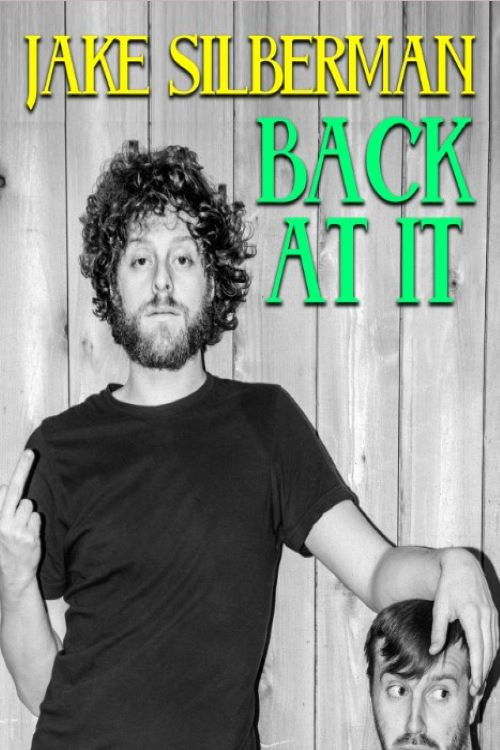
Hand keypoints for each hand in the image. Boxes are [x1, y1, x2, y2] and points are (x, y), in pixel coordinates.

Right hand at [0, 451, 40, 597]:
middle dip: (22, 469)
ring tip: (21, 529)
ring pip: (28, 505)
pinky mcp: (29, 536)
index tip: (26, 456)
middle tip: (31, 452)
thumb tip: (4, 485)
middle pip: (13, 489)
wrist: (13, 574)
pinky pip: (36, 517)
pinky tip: (28, 535)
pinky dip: (34, 523)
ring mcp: (15, 529)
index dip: (13, 478)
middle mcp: (1, 523)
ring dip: (27, 513)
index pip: (2, 491)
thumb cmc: (5, 547)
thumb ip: (2, 508)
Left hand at [430, 547, 498, 694]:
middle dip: (484, 671)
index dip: (478, 669)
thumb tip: (434, 652)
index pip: (478, 648)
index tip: (475, 685)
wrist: (462, 565)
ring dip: (489, 663)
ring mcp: (492, 614)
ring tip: (481, 679)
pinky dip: (492, 651)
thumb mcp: (439, 607)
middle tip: (476, 690)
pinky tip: (486, 660)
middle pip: (489, 651)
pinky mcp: (494, 613)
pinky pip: (496, 637)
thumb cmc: (447, 586)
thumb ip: (438, 630)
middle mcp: (486, 616)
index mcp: (472, 615)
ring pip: (495, 645)